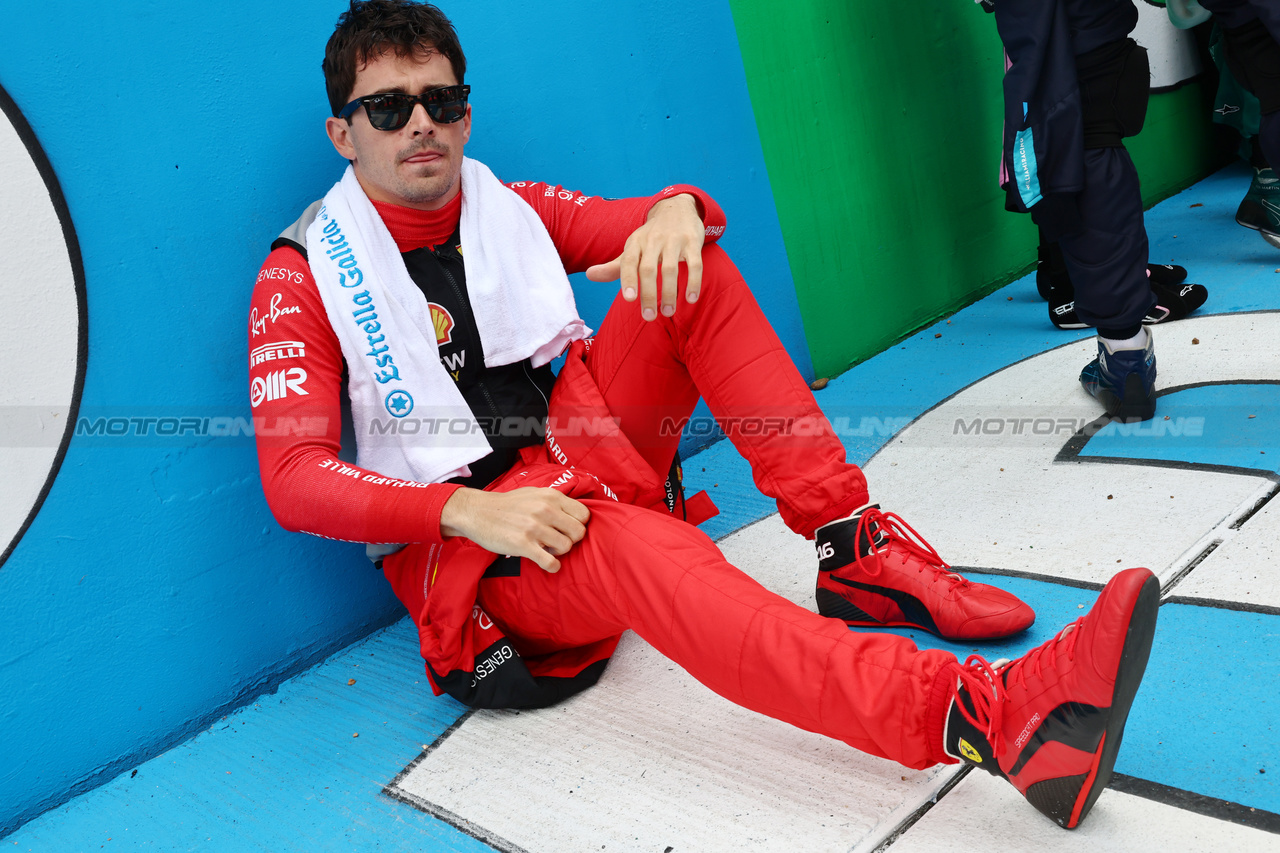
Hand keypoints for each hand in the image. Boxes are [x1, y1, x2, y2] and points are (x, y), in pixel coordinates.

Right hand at [439, 486, 590, 571]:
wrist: (477, 512)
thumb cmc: (507, 505)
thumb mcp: (534, 493)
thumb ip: (554, 501)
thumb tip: (575, 513)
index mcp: (551, 496)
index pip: (584, 515)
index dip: (578, 525)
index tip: (566, 529)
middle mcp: (545, 510)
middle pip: (579, 533)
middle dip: (571, 540)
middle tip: (557, 541)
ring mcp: (534, 527)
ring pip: (566, 547)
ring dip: (559, 552)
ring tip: (546, 549)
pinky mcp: (523, 544)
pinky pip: (550, 562)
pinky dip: (552, 566)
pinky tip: (547, 563)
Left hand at [586, 193, 703, 320]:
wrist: (676, 208)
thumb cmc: (651, 236)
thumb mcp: (632, 248)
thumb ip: (614, 266)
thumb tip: (588, 275)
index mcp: (636, 243)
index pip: (628, 261)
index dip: (627, 279)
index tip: (629, 299)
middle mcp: (653, 240)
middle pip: (648, 269)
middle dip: (648, 294)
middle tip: (649, 317)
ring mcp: (674, 240)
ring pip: (670, 269)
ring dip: (669, 293)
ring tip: (668, 312)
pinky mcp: (693, 242)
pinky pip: (695, 264)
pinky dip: (693, 282)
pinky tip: (691, 299)